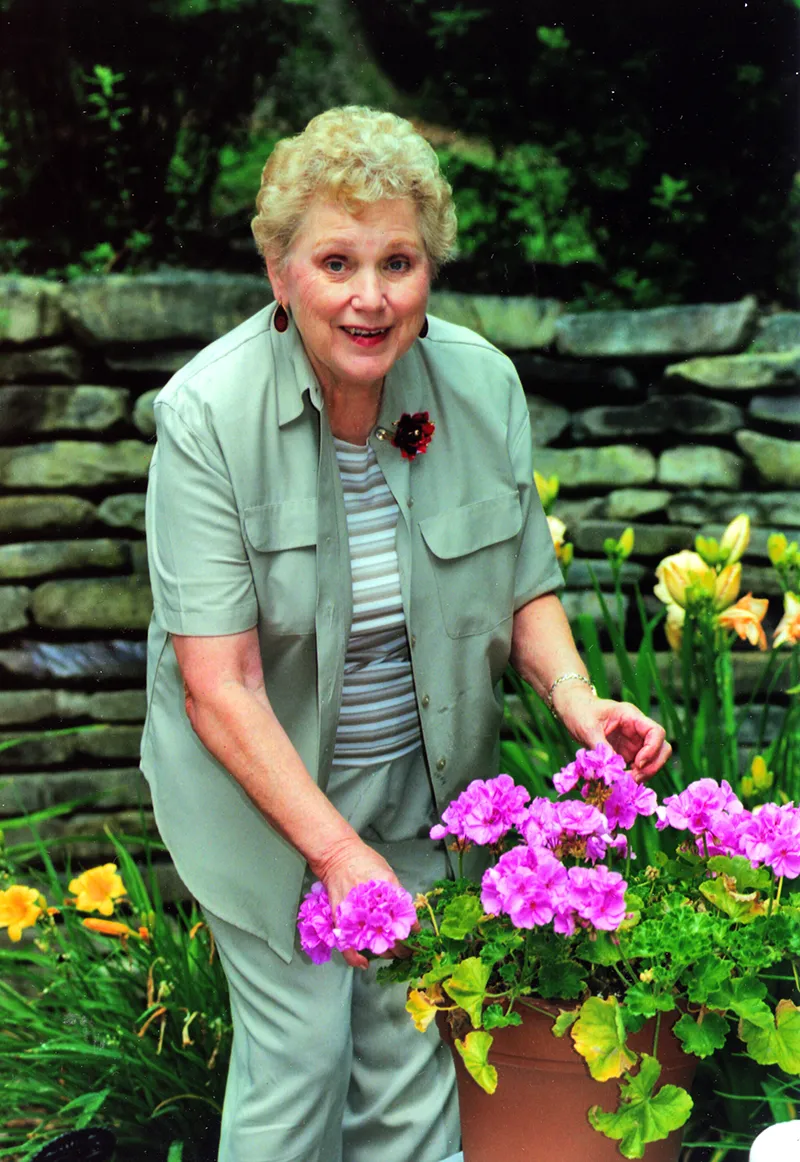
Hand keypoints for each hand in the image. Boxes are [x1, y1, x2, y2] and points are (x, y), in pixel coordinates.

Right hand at [309, 836, 409, 969]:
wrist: (337, 856)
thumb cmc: (365, 861)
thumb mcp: (389, 875)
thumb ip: (398, 896)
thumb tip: (408, 916)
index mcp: (388, 895)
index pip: (408, 923)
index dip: (415, 935)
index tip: (420, 941)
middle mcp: (373, 909)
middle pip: (394, 939)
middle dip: (404, 948)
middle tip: (410, 951)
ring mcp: (356, 917)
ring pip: (375, 946)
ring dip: (387, 953)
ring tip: (394, 954)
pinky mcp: (341, 921)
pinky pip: (347, 947)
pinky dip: (356, 959)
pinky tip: (365, 963)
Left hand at [551, 685, 670, 780]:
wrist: (573, 710)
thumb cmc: (580, 712)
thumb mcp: (588, 728)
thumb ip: (601, 747)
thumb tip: (612, 769)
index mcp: (632, 717)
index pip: (656, 732)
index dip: (652, 750)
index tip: (637, 763)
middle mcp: (637, 730)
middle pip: (661, 748)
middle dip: (652, 766)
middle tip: (634, 778)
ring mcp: (633, 743)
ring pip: (652, 761)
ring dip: (644, 774)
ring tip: (625, 782)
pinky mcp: (626, 754)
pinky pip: (638, 767)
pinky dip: (634, 776)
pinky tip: (621, 781)